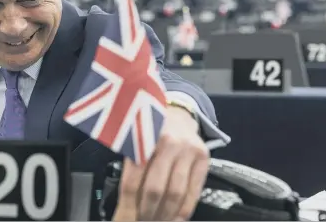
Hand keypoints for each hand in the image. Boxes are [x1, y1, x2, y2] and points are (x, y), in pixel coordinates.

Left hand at [113, 106, 209, 220]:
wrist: (178, 113)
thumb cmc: (151, 130)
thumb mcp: (134, 140)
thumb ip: (130, 167)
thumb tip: (126, 205)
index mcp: (142, 138)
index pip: (132, 181)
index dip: (127, 208)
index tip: (122, 221)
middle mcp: (167, 142)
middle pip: (154, 190)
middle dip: (145, 213)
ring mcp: (187, 149)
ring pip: (175, 193)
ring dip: (164, 215)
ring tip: (155, 221)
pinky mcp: (203, 157)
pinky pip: (193, 191)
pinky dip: (184, 210)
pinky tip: (175, 218)